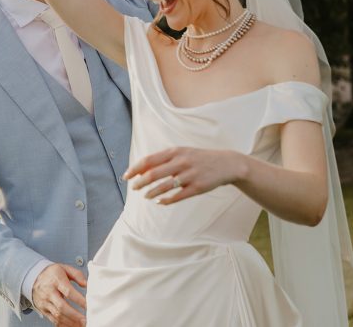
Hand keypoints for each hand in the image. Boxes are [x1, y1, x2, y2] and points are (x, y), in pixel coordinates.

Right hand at [31, 263, 86, 326]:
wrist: (33, 277)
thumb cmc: (51, 273)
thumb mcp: (65, 268)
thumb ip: (77, 275)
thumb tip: (87, 284)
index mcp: (56, 280)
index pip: (68, 291)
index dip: (79, 300)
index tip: (89, 305)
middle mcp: (49, 292)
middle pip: (62, 307)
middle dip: (75, 315)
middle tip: (86, 320)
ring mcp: (45, 302)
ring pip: (58, 315)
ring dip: (71, 322)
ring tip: (81, 324)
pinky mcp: (43, 310)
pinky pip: (53, 320)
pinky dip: (63, 324)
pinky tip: (72, 325)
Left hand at [123, 147, 245, 204]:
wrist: (226, 164)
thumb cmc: (198, 158)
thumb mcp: (182, 153)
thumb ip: (163, 160)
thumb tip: (141, 171)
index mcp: (175, 151)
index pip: (149, 160)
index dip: (135, 169)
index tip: (126, 177)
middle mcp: (182, 162)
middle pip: (154, 173)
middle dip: (140, 182)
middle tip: (133, 188)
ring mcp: (190, 175)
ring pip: (165, 186)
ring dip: (152, 192)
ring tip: (145, 196)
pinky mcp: (198, 187)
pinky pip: (178, 196)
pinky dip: (166, 200)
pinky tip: (160, 202)